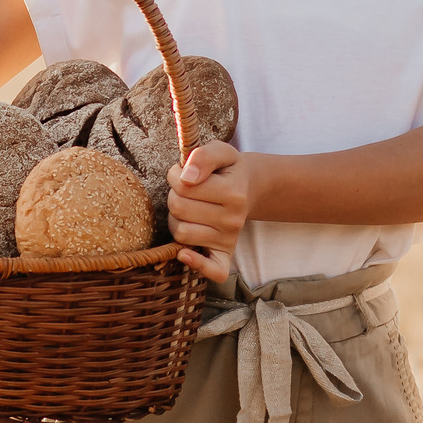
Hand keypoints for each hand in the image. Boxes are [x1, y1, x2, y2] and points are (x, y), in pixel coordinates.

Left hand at [167, 140, 250, 283]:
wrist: (248, 188)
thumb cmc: (227, 170)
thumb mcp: (219, 151)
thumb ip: (203, 156)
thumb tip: (186, 177)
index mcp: (233, 192)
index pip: (183, 185)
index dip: (175, 175)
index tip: (182, 173)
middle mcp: (234, 219)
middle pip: (178, 208)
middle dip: (174, 195)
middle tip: (186, 191)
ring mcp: (230, 240)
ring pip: (181, 233)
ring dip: (176, 219)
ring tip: (187, 210)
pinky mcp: (225, 256)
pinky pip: (212, 271)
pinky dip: (196, 264)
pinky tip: (184, 253)